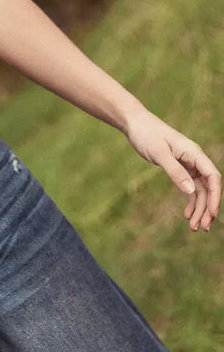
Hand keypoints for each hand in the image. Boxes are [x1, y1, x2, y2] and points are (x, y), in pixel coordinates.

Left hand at [124, 110, 220, 231]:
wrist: (136, 124)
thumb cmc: (147, 135)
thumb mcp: (159, 154)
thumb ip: (175, 172)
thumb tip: (191, 191)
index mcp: (195, 153)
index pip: (213, 177)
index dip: (215, 197)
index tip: (211, 214)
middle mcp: (195, 159)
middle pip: (208, 187)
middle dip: (207, 208)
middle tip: (202, 228)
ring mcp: (188, 164)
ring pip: (199, 190)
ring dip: (198, 208)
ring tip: (193, 227)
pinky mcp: (180, 168)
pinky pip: (190, 187)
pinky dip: (190, 201)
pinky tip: (186, 214)